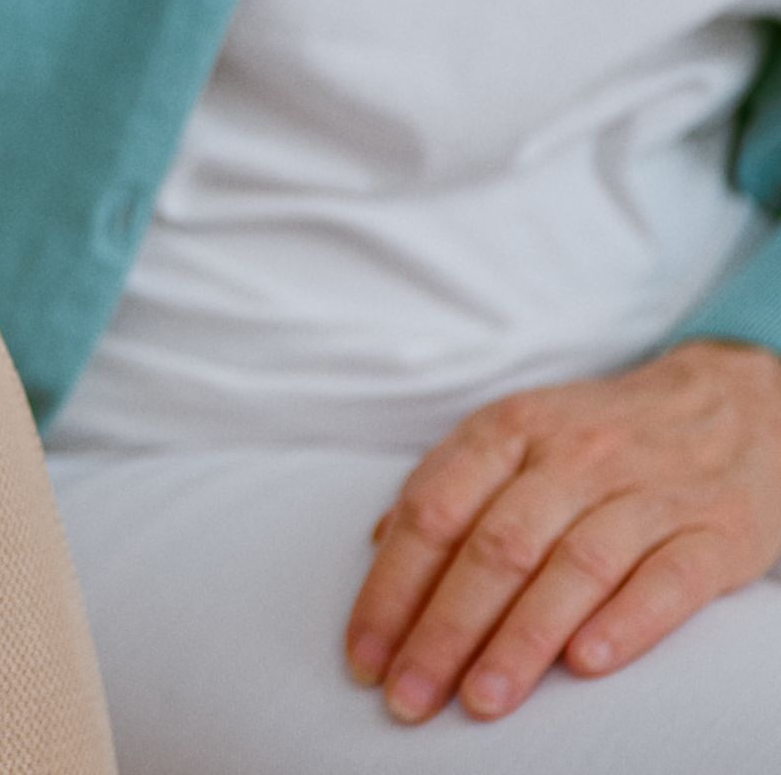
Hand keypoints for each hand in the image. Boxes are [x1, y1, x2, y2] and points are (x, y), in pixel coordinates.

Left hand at [346, 340, 780, 722]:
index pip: (433, 513)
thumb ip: (447, 484)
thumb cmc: (599, 435)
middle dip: (444, 632)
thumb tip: (375, 543)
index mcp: (509, 430)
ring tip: (481, 700)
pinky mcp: (717, 530)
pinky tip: (583, 664)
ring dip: (521, 642)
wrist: (737, 403)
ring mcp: (649, 491)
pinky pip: (669, 580)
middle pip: (495, 549)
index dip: (391, 590)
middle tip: (411, 695)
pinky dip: (625, 622)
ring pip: (574, 568)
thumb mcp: (516, 432)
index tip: (364, 657)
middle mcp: (574, 456)